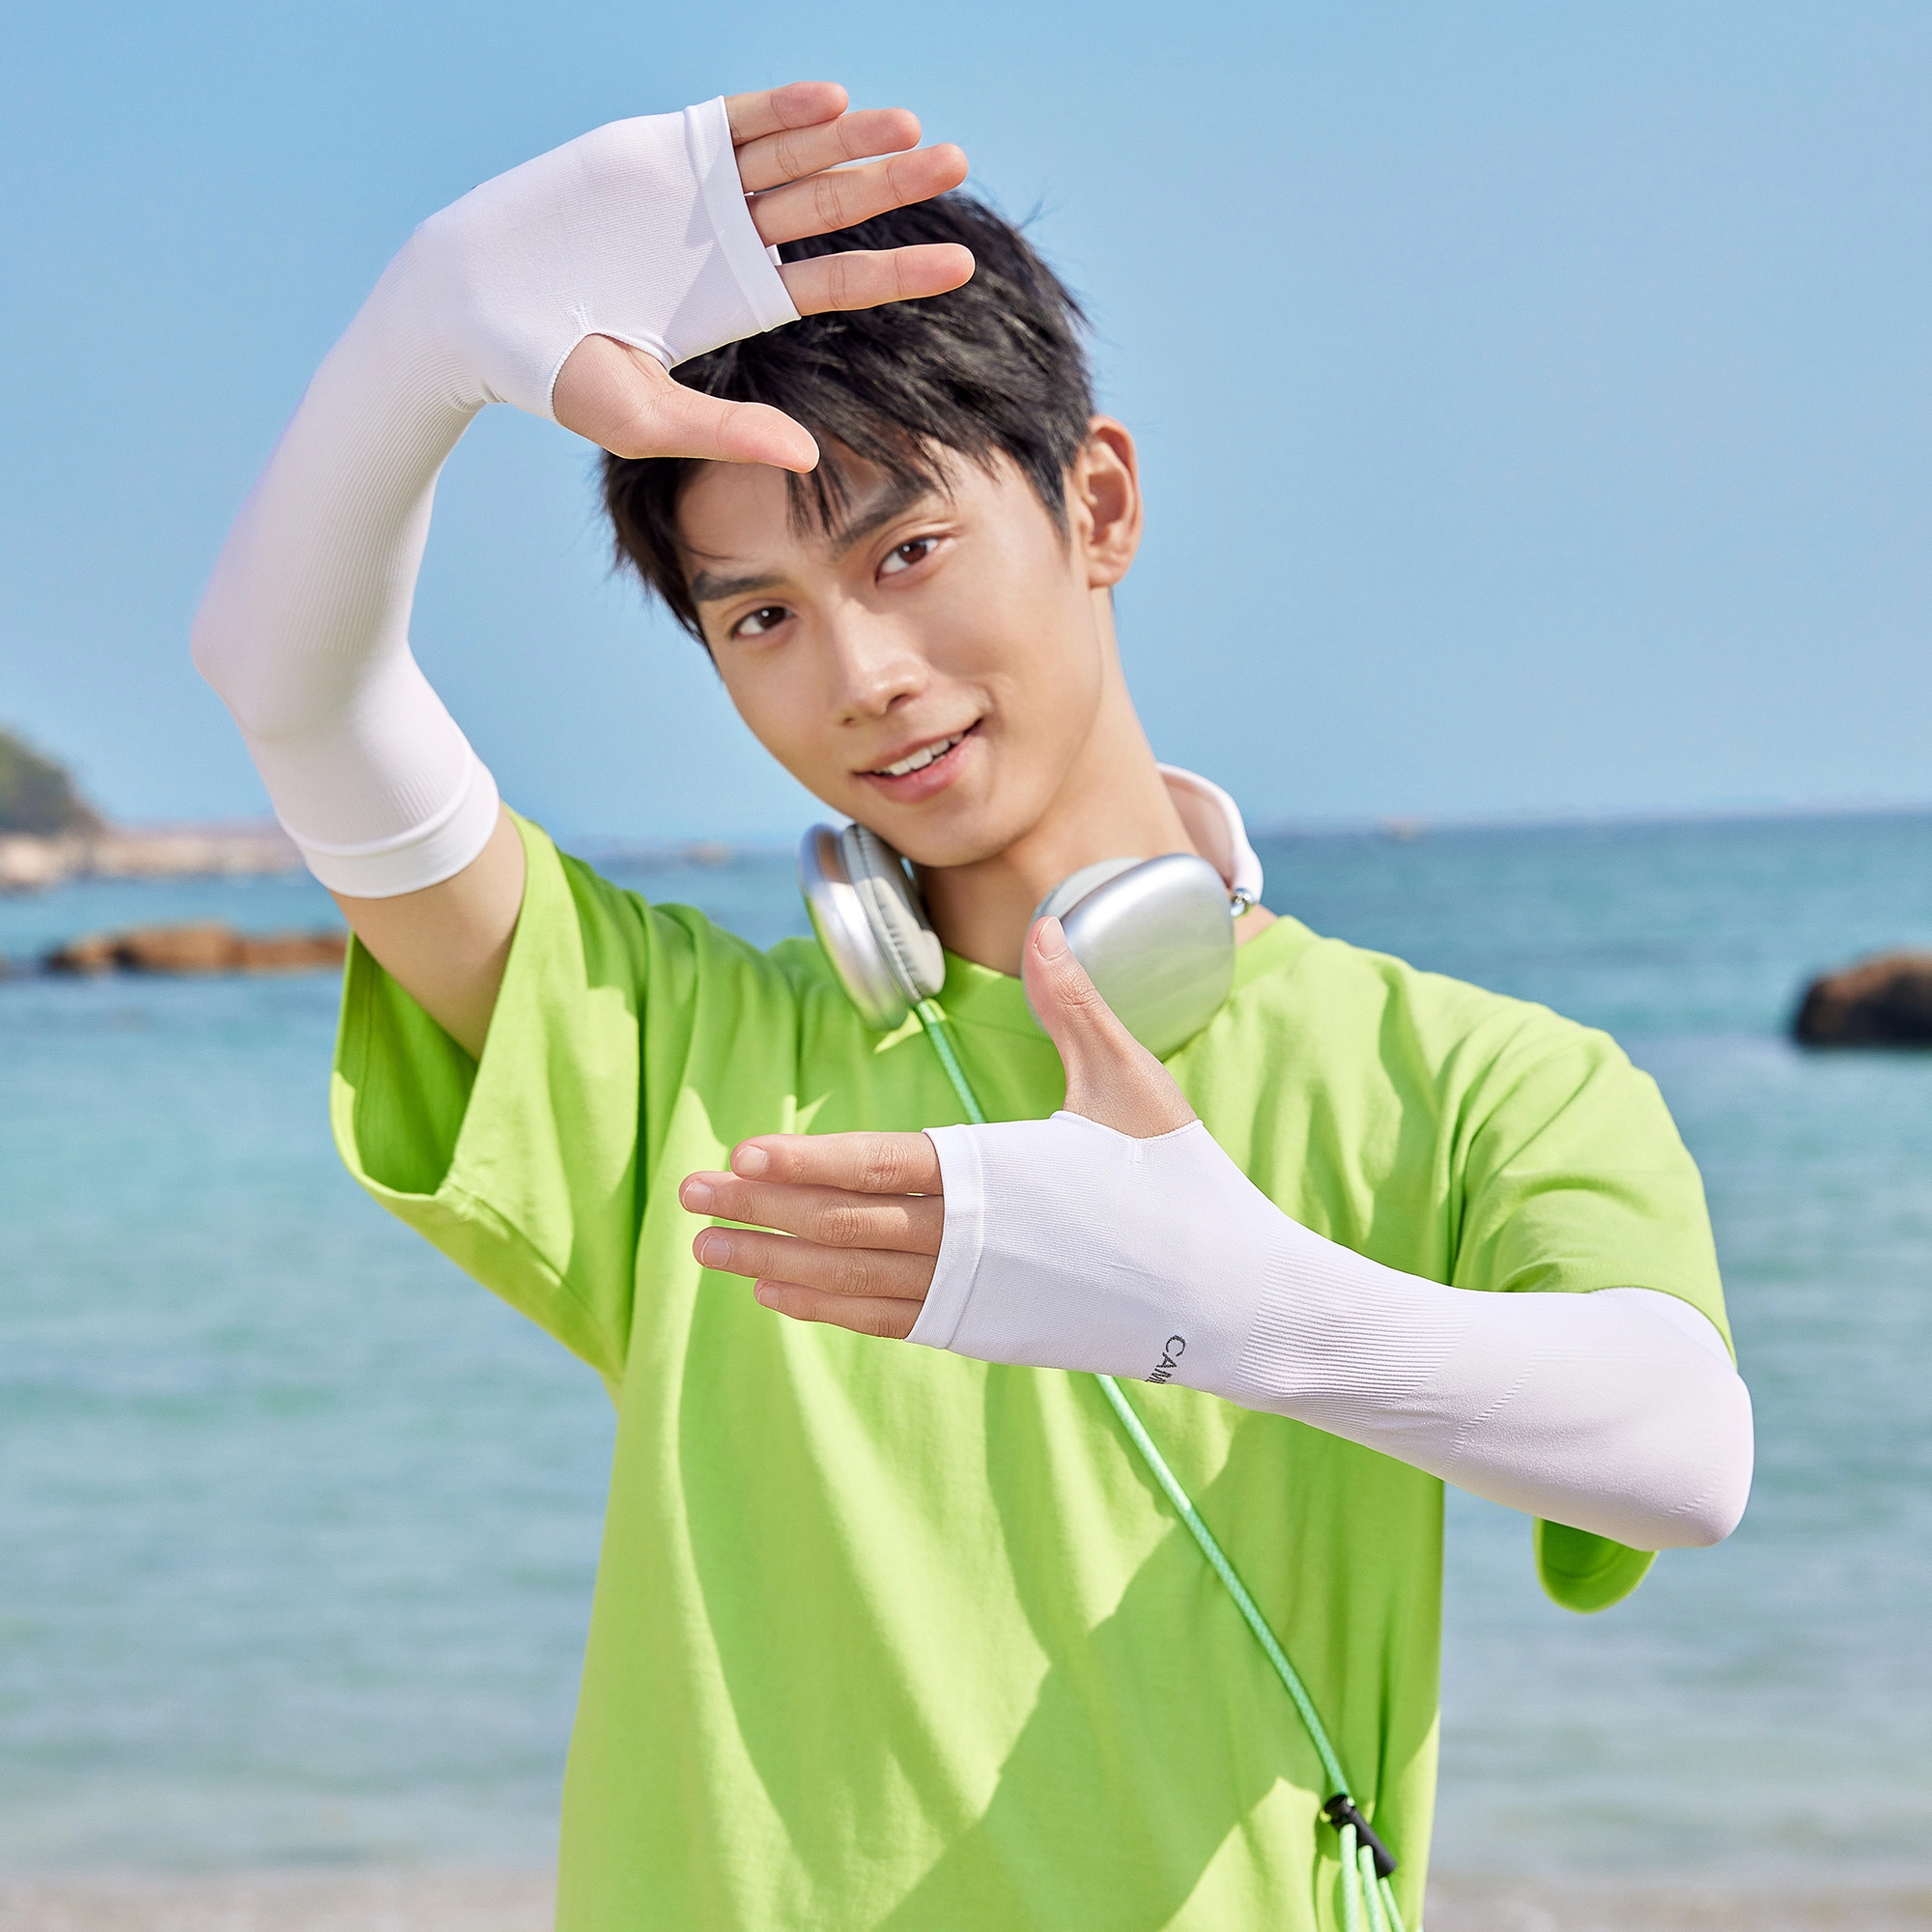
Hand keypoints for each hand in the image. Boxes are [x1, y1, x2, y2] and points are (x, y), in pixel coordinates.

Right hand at [553, 81, 970, 470]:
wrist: (471, 306)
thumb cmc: (551, 373)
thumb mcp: (648, 416)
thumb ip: (730, 430)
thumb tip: (808, 458)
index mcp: (740, 303)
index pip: (836, 281)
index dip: (898, 270)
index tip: (961, 264)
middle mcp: (731, 242)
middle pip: (832, 208)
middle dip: (893, 185)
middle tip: (959, 164)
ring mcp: (698, 192)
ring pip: (794, 158)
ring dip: (852, 141)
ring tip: (913, 128)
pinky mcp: (660, 148)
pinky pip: (736, 123)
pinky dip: (783, 111)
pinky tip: (834, 103)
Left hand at [677, 916, 1198, 1337]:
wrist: (1231, 1301)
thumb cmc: (1184, 1185)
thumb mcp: (1133, 1085)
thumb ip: (1076, 1007)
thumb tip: (1047, 922)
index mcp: (1002, 1174)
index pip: (880, 1167)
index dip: (806, 1163)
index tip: (739, 1156)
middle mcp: (976, 1240)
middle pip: (846, 1225)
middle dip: (761, 1211)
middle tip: (687, 1197)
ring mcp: (976, 1294)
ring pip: (853, 1280)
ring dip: (776, 1263)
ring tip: (707, 1251)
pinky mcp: (986, 1331)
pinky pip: (887, 1321)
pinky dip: (828, 1309)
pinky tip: (779, 1297)